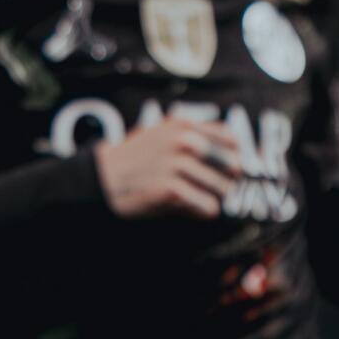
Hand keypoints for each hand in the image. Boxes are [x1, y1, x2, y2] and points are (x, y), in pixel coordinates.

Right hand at [94, 118, 240, 219]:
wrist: (104, 178)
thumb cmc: (136, 159)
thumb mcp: (163, 134)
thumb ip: (193, 135)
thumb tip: (234, 147)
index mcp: (184, 126)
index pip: (230, 139)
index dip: (233, 157)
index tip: (227, 170)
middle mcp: (184, 142)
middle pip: (231, 165)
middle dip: (227, 181)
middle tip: (217, 190)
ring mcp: (177, 166)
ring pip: (222, 189)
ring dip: (215, 199)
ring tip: (201, 201)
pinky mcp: (171, 191)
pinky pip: (206, 206)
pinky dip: (202, 211)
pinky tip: (191, 210)